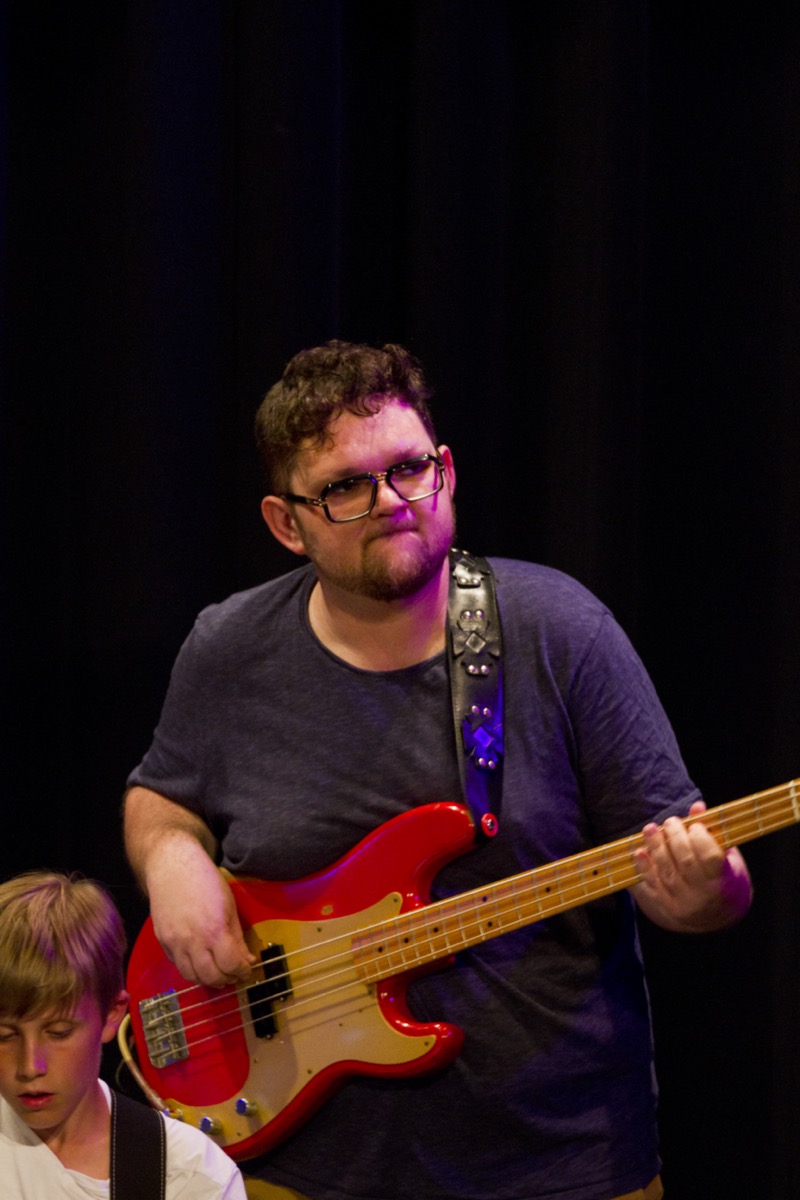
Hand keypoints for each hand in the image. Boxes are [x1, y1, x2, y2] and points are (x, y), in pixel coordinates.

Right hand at [146, 835, 256, 986]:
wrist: (173, 865)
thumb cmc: (206, 880)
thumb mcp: (230, 905)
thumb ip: (237, 936)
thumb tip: (247, 960)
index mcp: (214, 931)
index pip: (231, 966)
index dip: (242, 971)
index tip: (247, 969)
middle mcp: (192, 942)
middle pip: (211, 977)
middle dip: (226, 979)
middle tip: (233, 974)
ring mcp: (174, 943)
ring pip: (191, 976)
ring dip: (207, 979)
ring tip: (217, 971)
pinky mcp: (162, 941)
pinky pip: (177, 964)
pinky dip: (190, 968)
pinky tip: (199, 959)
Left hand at [632, 800, 751, 931]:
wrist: (715, 916)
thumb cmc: (722, 878)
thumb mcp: (724, 857)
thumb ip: (711, 833)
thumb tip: (697, 806)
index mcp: (723, 880)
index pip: (710, 857)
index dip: (700, 837)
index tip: (694, 825)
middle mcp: (704, 895)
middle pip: (685, 862)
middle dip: (675, 837)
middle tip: (670, 822)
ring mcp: (684, 904)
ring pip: (667, 873)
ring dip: (656, 848)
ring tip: (650, 829)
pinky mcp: (667, 907)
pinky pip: (653, 886)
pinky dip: (644, 868)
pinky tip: (639, 852)